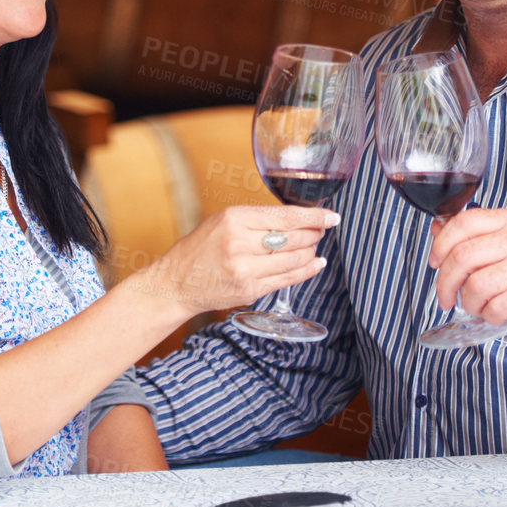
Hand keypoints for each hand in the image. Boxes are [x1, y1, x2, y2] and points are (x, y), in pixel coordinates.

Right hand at [131, 205, 337, 317]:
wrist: (175, 283)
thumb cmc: (198, 249)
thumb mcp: (222, 221)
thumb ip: (256, 220)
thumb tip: (295, 218)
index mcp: (234, 220)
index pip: (286, 217)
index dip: (314, 216)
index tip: (331, 216)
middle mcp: (240, 244)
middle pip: (294, 238)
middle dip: (314, 233)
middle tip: (322, 229)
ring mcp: (246, 270)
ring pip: (294, 259)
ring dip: (311, 252)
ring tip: (315, 246)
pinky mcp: (250, 291)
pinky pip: (287, 279)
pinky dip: (306, 271)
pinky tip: (315, 264)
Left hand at [428, 208, 506, 324]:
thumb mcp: (499, 238)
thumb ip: (468, 233)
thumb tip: (437, 227)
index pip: (464, 223)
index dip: (441, 243)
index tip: (435, 261)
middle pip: (463, 256)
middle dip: (446, 282)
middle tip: (446, 295)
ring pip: (476, 285)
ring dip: (469, 302)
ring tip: (477, 304)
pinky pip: (495, 307)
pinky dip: (488, 315)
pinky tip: (493, 310)